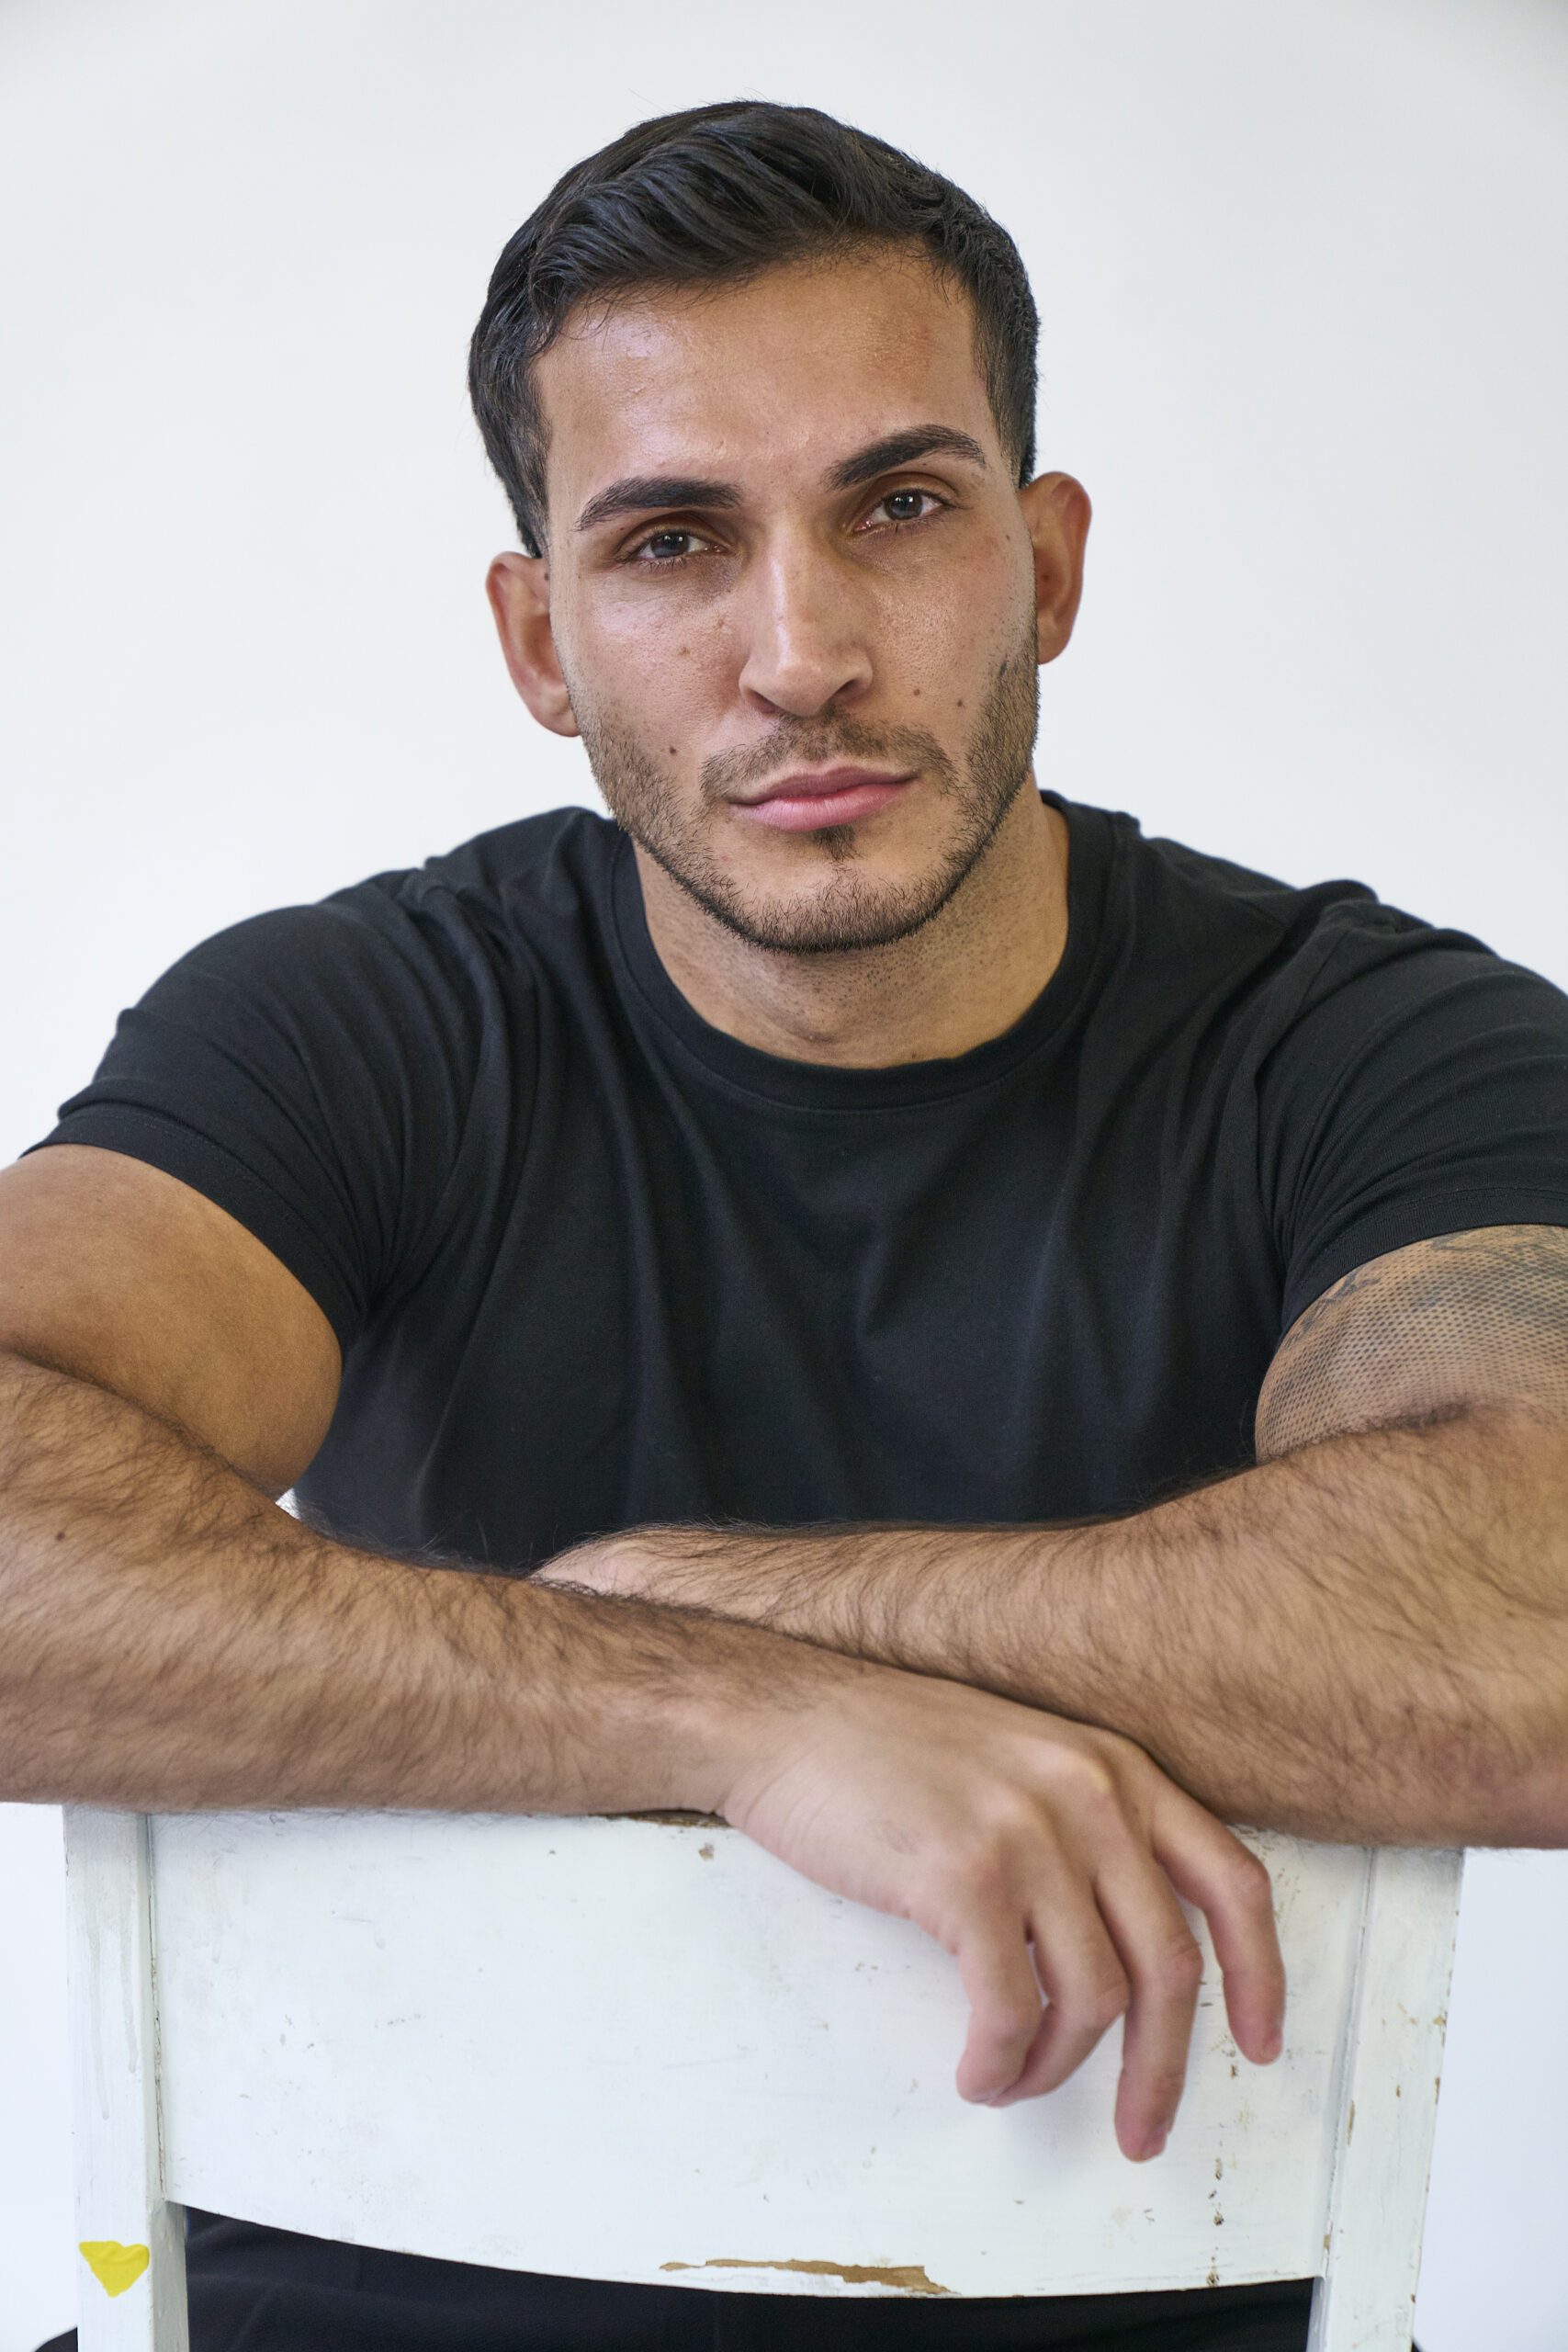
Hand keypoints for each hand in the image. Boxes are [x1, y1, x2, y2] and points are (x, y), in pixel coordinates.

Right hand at [709, 1661, 1283, 2161]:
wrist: (784, 1714)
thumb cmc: (885, 1746)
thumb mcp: (1020, 1757)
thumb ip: (1085, 1824)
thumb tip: (1123, 1943)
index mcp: (1114, 1766)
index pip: (1232, 1880)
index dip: (1261, 1976)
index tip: (1261, 2044)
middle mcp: (1089, 1794)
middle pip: (1171, 1965)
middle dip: (1165, 2069)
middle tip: (1143, 2129)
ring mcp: (1029, 1832)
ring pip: (1095, 1998)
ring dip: (1058, 2067)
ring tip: (1018, 2078)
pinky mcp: (963, 1876)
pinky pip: (1010, 2009)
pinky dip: (1001, 2062)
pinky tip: (978, 2070)